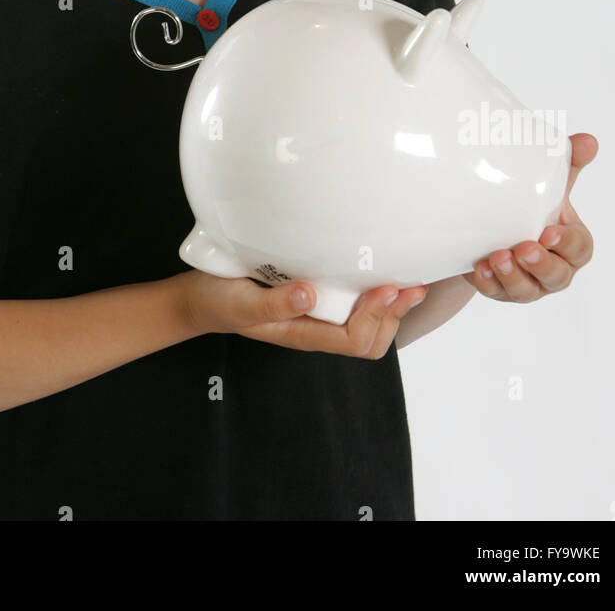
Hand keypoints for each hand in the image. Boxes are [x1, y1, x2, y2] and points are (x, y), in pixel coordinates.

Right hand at [179, 268, 428, 358]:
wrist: (202, 298)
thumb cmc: (221, 300)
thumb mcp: (242, 303)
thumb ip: (274, 303)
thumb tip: (309, 294)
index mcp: (302, 332)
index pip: (353, 339)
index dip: (376, 315)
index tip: (388, 286)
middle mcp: (315, 328)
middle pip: (370, 339)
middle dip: (394, 314)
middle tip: (412, 285)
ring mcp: (316, 316)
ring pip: (368, 327)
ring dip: (389, 307)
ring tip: (405, 282)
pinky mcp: (314, 299)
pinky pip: (353, 307)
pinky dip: (373, 295)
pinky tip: (376, 275)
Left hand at [462, 132, 596, 300]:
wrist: (490, 225)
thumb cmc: (528, 204)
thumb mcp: (547, 184)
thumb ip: (567, 163)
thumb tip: (587, 141)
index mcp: (570, 243)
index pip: (579, 249)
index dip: (567, 244)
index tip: (549, 233)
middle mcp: (553, 268)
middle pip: (557, 276)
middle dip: (540, 264)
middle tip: (524, 248)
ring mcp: (528, 283)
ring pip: (527, 290)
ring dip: (513, 276)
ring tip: (497, 258)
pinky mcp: (500, 289)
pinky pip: (496, 293)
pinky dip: (489, 283)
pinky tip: (479, 270)